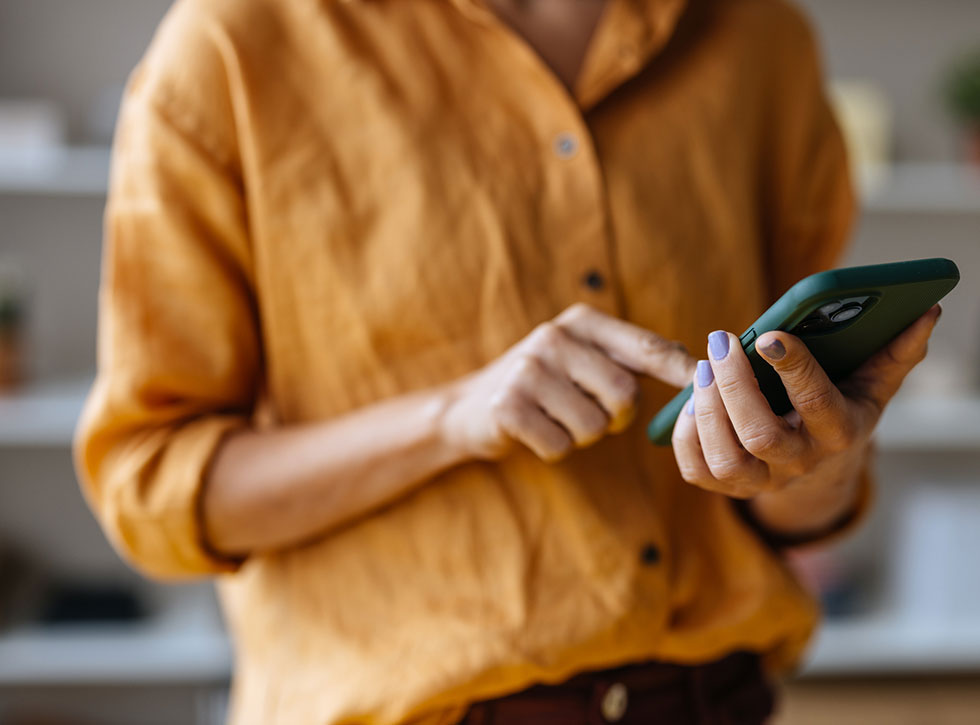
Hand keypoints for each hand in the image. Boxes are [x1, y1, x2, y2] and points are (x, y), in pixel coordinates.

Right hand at [443, 304, 695, 461]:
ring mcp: (527, 370)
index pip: (645, 347)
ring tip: (556, 418)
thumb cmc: (545, 385)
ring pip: (593, 426)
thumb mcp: (584, 358)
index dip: (681, 370)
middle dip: (615, 417)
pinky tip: (535, 430)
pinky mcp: (507, 405)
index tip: (712, 384)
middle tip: (591, 413)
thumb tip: (700, 368)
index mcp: (582, 322)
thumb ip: (633, 358)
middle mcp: (554, 337)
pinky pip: (560, 445)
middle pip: (624, 395)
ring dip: (582, 435)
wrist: (470, 406)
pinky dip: (554, 448)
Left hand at [672, 305, 941, 498]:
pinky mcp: (729, 487)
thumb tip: (924, 312)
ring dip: (707, 410)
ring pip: (726, 459)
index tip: (768, 334)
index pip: (816, 404)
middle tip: (720, 341)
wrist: (820, 460)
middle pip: (761, 436)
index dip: (793, 370)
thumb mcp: (874, 381)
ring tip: (703, 367)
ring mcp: (762, 480)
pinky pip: (697, 471)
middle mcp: (800, 463)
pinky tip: (688, 400)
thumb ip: (897, 351)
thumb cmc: (843, 404)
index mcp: (839, 433)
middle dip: (736, 387)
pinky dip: (686, 436)